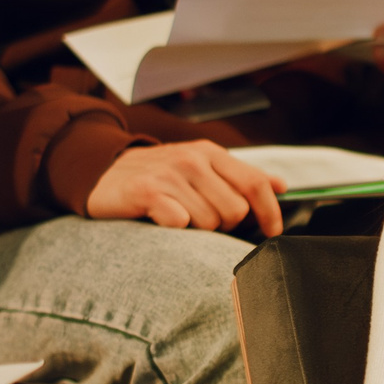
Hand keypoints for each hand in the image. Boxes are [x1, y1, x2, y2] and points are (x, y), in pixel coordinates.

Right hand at [84, 141, 285, 234]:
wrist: (102, 173)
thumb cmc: (158, 176)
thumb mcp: (200, 167)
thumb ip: (240, 177)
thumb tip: (281, 186)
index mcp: (210, 153)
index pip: (255, 183)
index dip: (270, 212)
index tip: (272, 231)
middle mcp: (192, 159)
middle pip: (235, 210)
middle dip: (225, 224)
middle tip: (202, 220)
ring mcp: (170, 174)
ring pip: (209, 221)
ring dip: (197, 229)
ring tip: (179, 217)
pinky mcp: (147, 191)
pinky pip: (180, 223)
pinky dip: (175, 229)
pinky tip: (162, 220)